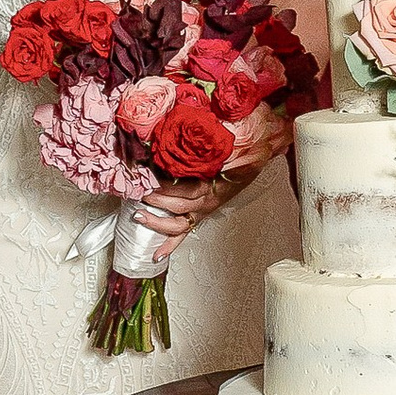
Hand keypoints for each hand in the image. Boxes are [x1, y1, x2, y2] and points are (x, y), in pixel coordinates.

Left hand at [135, 103, 290, 240]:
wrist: (257, 156)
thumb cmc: (244, 149)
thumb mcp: (232, 144)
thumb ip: (214, 144)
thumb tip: (198, 138)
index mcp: (212, 186)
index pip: (184, 189)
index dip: (164, 185)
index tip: (146, 175)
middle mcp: (207, 202)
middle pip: (177, 205)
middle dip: (155, 200)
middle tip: (138, 192)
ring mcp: (203, 210)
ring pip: (178, 223)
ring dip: (156, 222)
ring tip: (138, 215)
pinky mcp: (201, 214)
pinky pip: (185, 233)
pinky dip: (170, 245)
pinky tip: (157, 256)